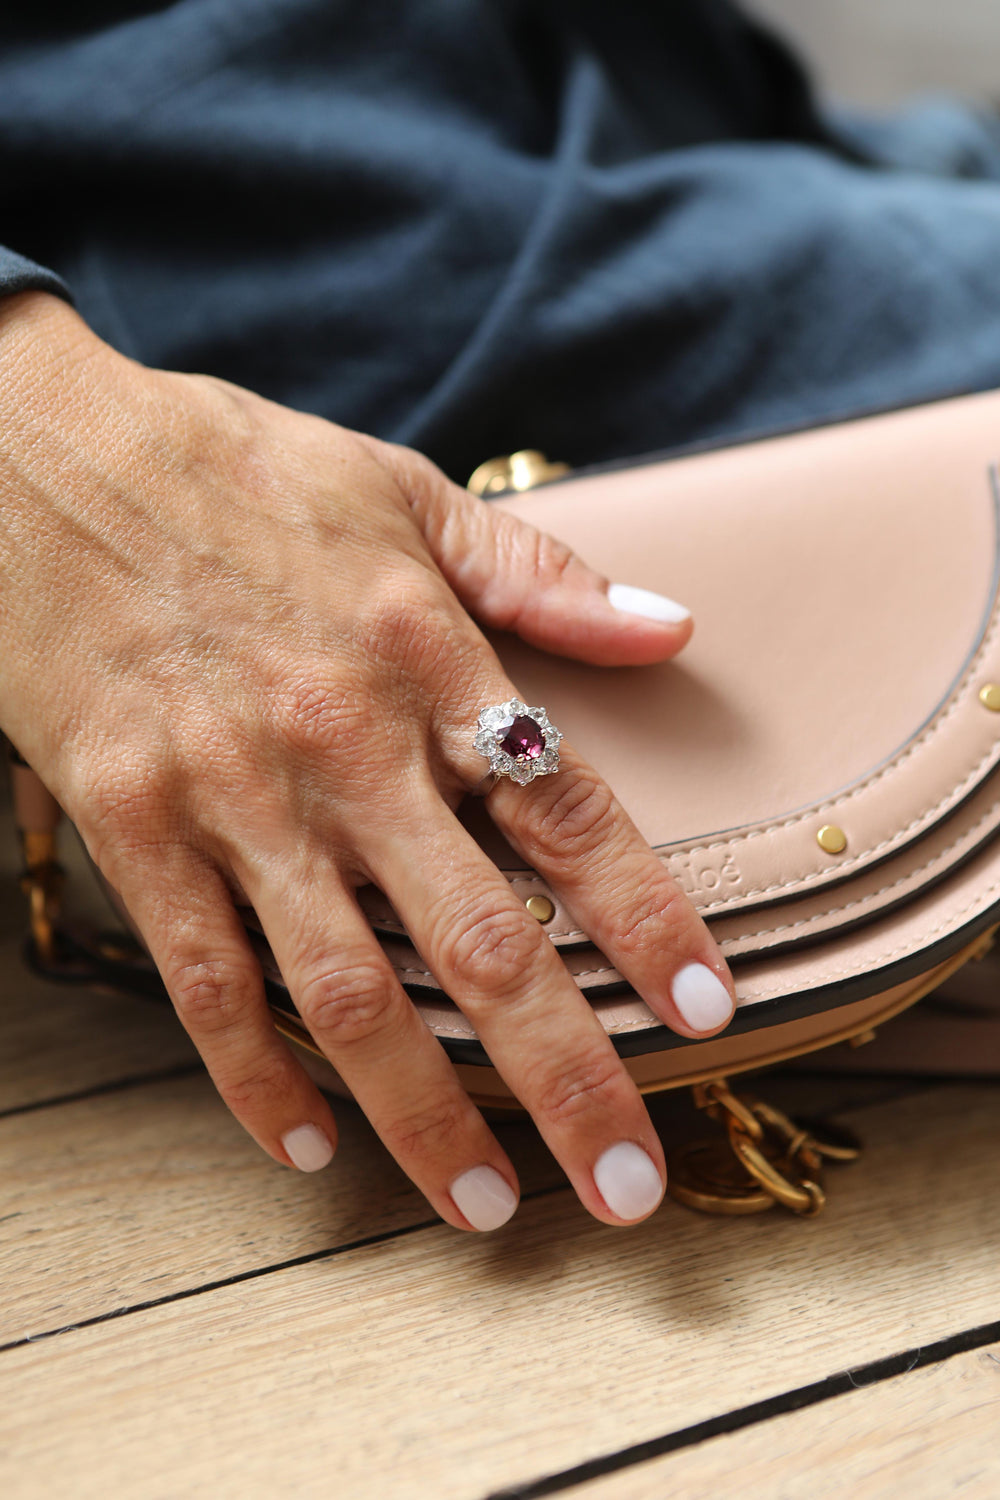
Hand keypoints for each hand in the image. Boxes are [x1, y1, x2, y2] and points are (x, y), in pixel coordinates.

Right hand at [0, 291, 734, 1229]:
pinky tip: (309, 1145)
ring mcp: (230, 796)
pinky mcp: (132, 827)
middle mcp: (340, 742)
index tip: (707, 1012)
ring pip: (343, 992)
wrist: (34, 460)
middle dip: (562, 1071)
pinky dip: (253, 1075)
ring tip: (483, 1206)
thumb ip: (539, 573)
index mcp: (422, 651)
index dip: (646, 918)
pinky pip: (203, 981)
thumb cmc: (234, 474)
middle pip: (475, 940)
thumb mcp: (402, 492)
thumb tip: (671, 629)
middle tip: (625, 1178)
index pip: (566, 808)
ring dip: (421, 1113)